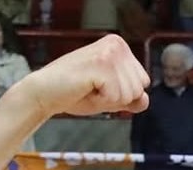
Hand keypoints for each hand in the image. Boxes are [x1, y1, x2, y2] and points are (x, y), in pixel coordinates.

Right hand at [22, 33, 148, 119]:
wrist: (46, 92)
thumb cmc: (75, 92)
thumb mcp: (110, 96)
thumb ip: (131, 99)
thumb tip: (146, 99)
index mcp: (120, 46)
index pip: (143, 83)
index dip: (123, 94)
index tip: (101, 86)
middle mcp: (116, 44)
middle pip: (139, 89)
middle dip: (117, 97)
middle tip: (94, 88)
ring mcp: (109, 53)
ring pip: (129, 95)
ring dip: (108, 99)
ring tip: (89, 88)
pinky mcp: (101, 64)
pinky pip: (116, 97)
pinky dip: (101, 101)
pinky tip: (86, 89)